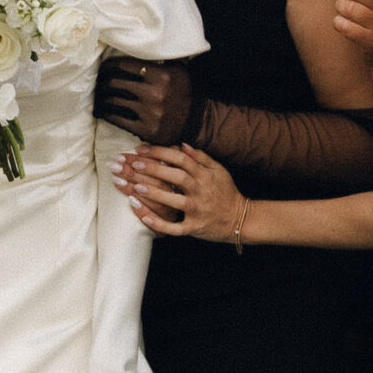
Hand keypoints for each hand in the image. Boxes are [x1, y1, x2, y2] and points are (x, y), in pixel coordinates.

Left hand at [94, 55, 195, 143]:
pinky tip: (102, 111)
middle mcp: (154, 93)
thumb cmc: (182, 92)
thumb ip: (161, 57)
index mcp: (161, 75)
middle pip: (115, 83)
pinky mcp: (145, 130)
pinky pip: (118, 119)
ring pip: (114, 102)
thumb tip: (142, 44)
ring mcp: (149, 113)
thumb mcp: (178, 70)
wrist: (194, 121)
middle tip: (98, 83)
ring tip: (97, 96)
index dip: (109, 66)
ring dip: (101, 99)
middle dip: (102, 82)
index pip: (125, 66)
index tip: (103, 68)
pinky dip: (107, 114)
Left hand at [113, 144, 244, 241]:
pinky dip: (158, 223)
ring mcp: (196, 210)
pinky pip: (173, 228)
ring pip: (173, 201)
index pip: (180, 159)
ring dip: (154, 194)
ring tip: (134, 187)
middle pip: (175, 177)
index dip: (160, 152)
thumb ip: (201, 157)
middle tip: (133, 164)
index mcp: (204, 175)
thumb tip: (181, 144)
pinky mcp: (193, 227)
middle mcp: (200, 191)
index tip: (141, 149)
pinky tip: (143, 216)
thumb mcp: (218, 170)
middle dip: (153, 170)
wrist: (239, 219)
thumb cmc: (226, 192)